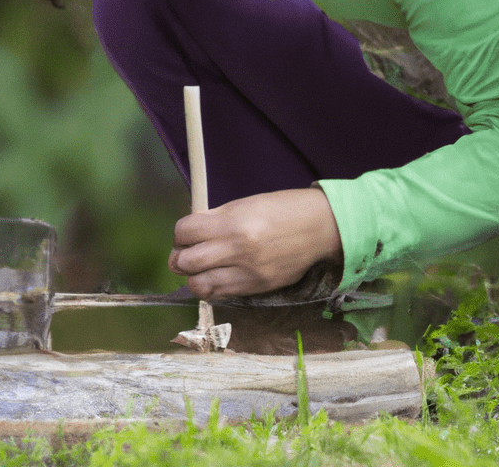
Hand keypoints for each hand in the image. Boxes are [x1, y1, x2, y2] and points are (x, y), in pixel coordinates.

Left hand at [168, 188, 342, 298]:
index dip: (179, 233)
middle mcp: (238, 249)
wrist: (320, 227)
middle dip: (179, 257)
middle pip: (186, 262)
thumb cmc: (282, 209)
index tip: (184, 233)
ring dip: (192, 277)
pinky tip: (215, 276)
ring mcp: (248, 273)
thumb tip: (189, 231)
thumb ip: (215, 218)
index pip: (185, 232)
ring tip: (198, 268)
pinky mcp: (258, 288)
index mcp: (233, 222)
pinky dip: (211, 287)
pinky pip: (222, 294)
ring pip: (200, 285)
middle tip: (184, 253)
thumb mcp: (244, 204)